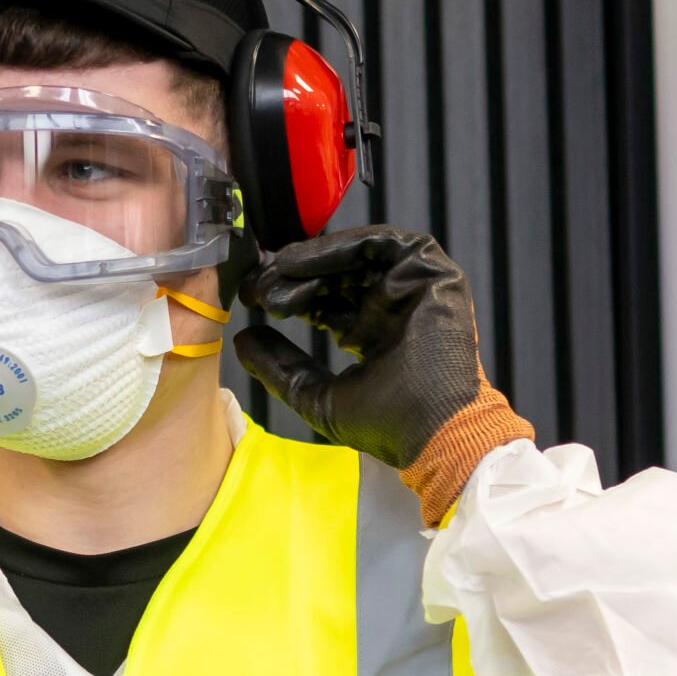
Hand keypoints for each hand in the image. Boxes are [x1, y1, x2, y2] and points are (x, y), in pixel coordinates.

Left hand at [232, 226, 490, 471]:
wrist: (432, 432)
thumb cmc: (386, 426)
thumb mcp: (316, 394)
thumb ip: (281, 367)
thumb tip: (242, 341)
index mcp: (373, 335)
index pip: (325, 301)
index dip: (290, 294)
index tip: (254, 297)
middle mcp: (392, 308)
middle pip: (337, 275)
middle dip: (293, 276)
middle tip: (257, 286)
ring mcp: (414, 289)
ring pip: (357, 255)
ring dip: (312, 260)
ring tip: (277, 272)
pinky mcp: (434, 274)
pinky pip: (384, 243)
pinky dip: (341, 246)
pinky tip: (303, 262)